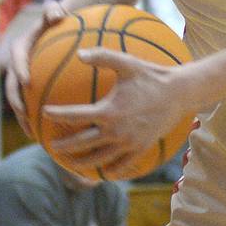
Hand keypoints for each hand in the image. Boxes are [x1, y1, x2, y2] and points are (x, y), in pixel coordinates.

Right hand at [5, 1, 69, 136]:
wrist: (62, 28)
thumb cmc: (61, 19)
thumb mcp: (56, 11)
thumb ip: (53, 10)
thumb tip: (55, 15)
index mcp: (21, 48)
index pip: (17, 60)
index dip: (19, 70)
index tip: (27, 82)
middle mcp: (19, 66)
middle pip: (12, 88)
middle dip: (17, 104)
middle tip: (26, 116)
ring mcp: (24, 79)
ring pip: (21, 103)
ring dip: (25, 119)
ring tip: (34, 134)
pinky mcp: (33, 90)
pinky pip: (34, 106)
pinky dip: (39, 119)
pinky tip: (51, 134)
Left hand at [45, 48, 191, 177]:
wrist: (180, 92)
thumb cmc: (152, 75)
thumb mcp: (127, 62)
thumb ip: (102, 56)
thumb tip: (79, 53)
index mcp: (108, 111)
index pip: (74, 115)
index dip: (57, 114)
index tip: (45, 113)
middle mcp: (115, 130)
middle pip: (81, 143)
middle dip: (63, 147)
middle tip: (51, 147)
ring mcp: (128, 142)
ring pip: (98, 159)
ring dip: (80, 163)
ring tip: (70, 164)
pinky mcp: (141, 148)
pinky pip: (121, 165)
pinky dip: (110, 171)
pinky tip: (103, 172)